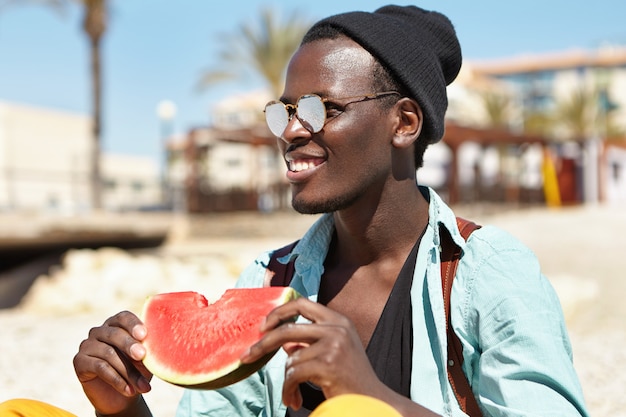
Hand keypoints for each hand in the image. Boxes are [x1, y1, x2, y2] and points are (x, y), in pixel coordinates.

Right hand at [73, 311, 152, 414]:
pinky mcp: (79, 361)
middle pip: (115, 334)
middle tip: (142, 355)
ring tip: (143, 386)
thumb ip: (148, 348)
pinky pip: (99, 367)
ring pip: (109, 354)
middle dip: (130, 345)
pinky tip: (129, 390)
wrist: (121, 397)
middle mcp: (100, 331)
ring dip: (128, 372)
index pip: (124, 317)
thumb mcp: (145, 359)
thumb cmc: (137, 371)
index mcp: (117, 324)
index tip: (144, 335)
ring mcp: (87, 344)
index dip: (133, 324)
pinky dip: (117, 380)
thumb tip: (158, 341)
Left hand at [241, 297, 383, 409]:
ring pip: (290, 359)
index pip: (303, 304)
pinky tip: (294, 400)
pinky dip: (289, 390)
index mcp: (339, 320)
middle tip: (248, 355)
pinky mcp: (327, 363)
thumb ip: (311, 342)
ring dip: (287, 381)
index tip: (263, 325)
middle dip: (263, 343)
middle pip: (288, 328)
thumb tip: (284, 341)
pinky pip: (293, 374)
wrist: (373, 401)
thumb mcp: (334, 352)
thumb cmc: (352, 379)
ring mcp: (333, 344)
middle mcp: (337, 328)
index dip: (280, 312)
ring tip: (292, 394)